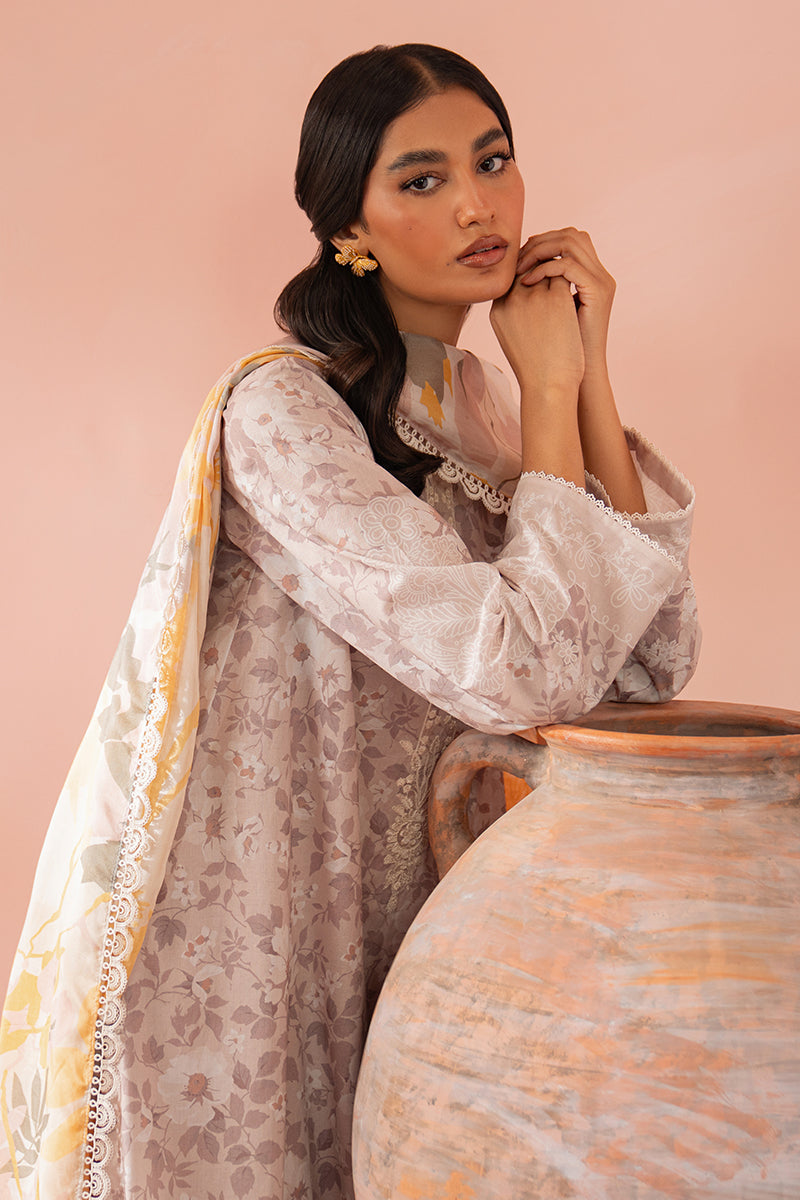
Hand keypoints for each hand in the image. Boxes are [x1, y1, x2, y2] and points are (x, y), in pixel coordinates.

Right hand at [490, 272, 583, 398]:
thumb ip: (514, 314)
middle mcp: (513, 299)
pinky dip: (572, 275)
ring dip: (557, 267)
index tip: (539, 274)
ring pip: (546, 266)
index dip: (524, 272)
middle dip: (540, 263)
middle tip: (555, 264)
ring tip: (568, 273)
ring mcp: (535, 297)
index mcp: (498, 310)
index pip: (510, 278)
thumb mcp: (512, 338)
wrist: (549, 386)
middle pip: (526, 267)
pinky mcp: (557, 298)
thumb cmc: (534, 369)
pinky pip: (564, 273)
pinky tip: (579, 283)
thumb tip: (526, 295)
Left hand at [515, 228, 615, 379]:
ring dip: (541, 251)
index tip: (518, 257)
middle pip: (571, 234)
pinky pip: (568, 266)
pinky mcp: (598, 291)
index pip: (567, 240)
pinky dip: (545, 269)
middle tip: (518, 258)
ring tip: (521, 268)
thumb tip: (516, 275)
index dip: (541, 242)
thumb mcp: (549, 313)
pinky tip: (527, 282)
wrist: (580, 373)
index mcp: (590, 276)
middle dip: (541, 241)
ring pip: (570, 243)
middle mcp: (600, 274)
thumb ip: (541, 291)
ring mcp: (601, 281)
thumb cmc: (561, 350)